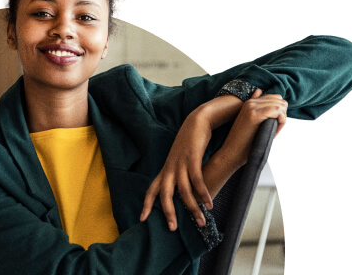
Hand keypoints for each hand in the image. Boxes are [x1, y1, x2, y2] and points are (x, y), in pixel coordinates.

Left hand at [140, 111, 213, 230]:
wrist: (195, 122)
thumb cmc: (189, 145)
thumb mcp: (179, 161)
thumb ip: (179, 176)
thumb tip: (184, 193)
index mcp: (165, 171)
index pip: (151, 190)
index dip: (146, 205)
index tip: (141, 219)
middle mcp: (169, 169)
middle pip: (164, 194)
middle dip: (168, 212)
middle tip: (172, 228)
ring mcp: (180, 164)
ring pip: (184, 191)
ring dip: (193, 208)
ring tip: (201, 221)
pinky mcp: (192, 158)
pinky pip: (197, 180)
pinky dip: (203, 193)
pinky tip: (209, 203)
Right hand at [214, 89, 287, 168]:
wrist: (231, 152)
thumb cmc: (242, 142)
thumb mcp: (250, 122)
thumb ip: (258, 110)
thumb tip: (261, 94)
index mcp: (249, 102)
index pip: (274, 97)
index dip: (279, 110)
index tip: (275, 124)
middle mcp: (250, 102)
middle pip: (279, 99)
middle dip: (282, 113)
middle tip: (276, 128)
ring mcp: (251, 107)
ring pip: (280, 105)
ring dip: (282, 118)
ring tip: (274, 130)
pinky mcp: (255, 115)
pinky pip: (278, 111)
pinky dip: (281, 122)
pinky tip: (274, 132)